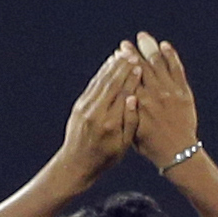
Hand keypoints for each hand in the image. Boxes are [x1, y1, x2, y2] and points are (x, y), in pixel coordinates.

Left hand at [58, 40, 142, 171]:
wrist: (77, 162)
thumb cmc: (106, 157)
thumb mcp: (124, 145)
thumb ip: (131, 122)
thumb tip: (134, 99)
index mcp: (110, 123)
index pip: (123, 95)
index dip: (131, 79)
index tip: (140, 66)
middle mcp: (96, 112)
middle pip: (111, 84)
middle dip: (121, 68)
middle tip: (132, 54)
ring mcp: (85, 107)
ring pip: (100, 82)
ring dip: (110, 68)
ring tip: (121, 55)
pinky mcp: (79, 106)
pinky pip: (92, 86)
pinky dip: (100, 74)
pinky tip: (107, 67)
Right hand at [127, 35, 203, 169]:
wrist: (177, 151)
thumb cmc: (150, 143)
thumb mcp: (130, 128)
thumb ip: (125, 109)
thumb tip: (119, 90)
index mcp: (138, 102)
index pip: (128, 76)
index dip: (122, 62)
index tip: (116, 52)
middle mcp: (153, 94)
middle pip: (141, 66)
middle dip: (132, 52)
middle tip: (125, 43)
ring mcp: (170, 92)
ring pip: (158, 64)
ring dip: (150, 48)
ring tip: (142, 37)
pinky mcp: (183, 93)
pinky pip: (177, 70)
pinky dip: (171, 56)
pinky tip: (164, 46)